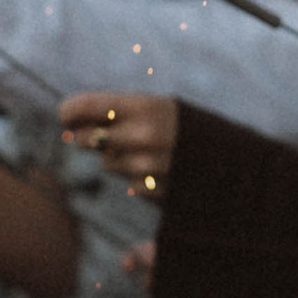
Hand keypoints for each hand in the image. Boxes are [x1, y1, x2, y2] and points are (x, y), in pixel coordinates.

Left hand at [59, 92, 176, 198]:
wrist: (233, 160)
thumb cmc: (185, 126)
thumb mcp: (156, 108)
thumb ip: (116, 112)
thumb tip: (66, 121)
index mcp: (146, 106)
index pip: (90, 106)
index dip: (71, 110)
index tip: (65, 115)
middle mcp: (145, 136)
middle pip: (90, 139)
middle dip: (89, 137)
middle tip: (106, 132)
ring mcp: (150, 167)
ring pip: (109, 163)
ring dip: (120, 157)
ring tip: (150, 150)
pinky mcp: (155, 191)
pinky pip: (130, 184)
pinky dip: (139, 178)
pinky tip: (161, 170)